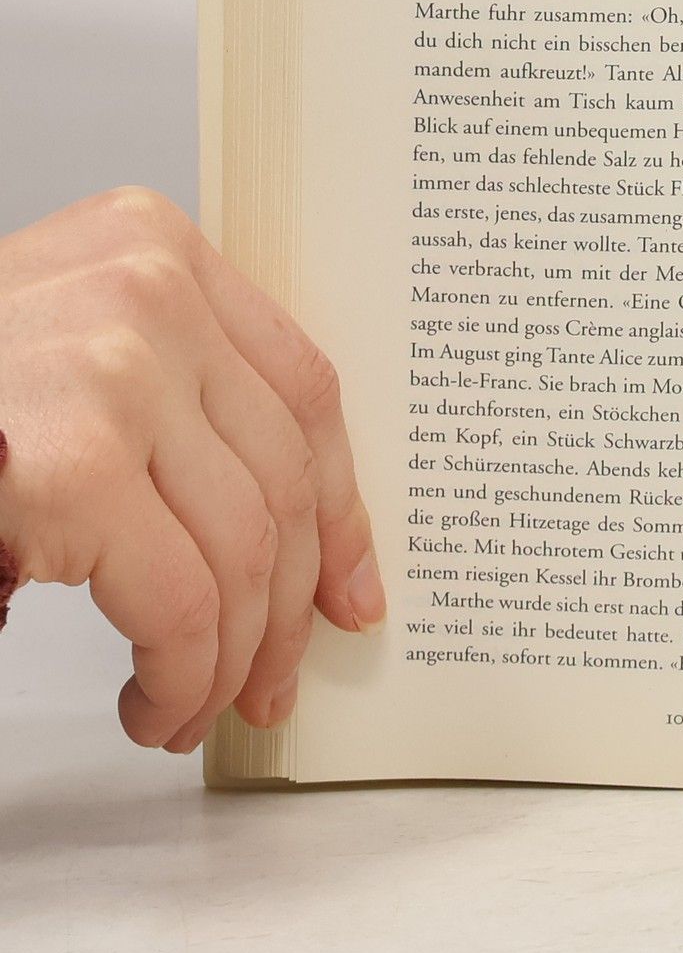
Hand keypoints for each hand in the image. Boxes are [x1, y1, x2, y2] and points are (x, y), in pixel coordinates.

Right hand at [0, 187, 382, 750]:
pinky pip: (181, 604)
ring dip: (229, 658)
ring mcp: (114, 371)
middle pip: (283, 477)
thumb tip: (292, 533)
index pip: (302, 390)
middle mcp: (149, 289)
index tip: (349, 588)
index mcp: (152, 246)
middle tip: (269, 681)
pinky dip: (182, 677)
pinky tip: (154, 703)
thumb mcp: (63, 350)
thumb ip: (167, 392)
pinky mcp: (72, 466)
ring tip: (194, 705)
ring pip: (246, 551)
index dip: (339, 508)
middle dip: (289, 606)